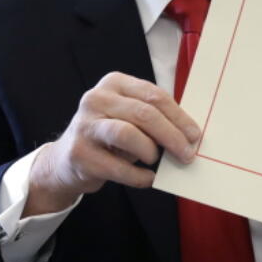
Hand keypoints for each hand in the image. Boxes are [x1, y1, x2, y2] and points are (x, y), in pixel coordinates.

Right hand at [25, 72, 200, 214]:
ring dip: (151, 151)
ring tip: (158, 161)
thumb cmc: (109, 136)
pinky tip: (148, 178)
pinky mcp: (79, 154)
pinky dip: (139, 176)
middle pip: (144, 113)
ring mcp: (85, 126)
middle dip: (171, 135)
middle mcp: (96, 99)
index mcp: (114, 83)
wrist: (67, 160)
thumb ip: (153, 117)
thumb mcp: (128, 116)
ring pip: (128, 134)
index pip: (153, 95)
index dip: (178, 116)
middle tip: (187, 153)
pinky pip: (118, 167)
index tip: (195, 135)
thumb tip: (189, 134)